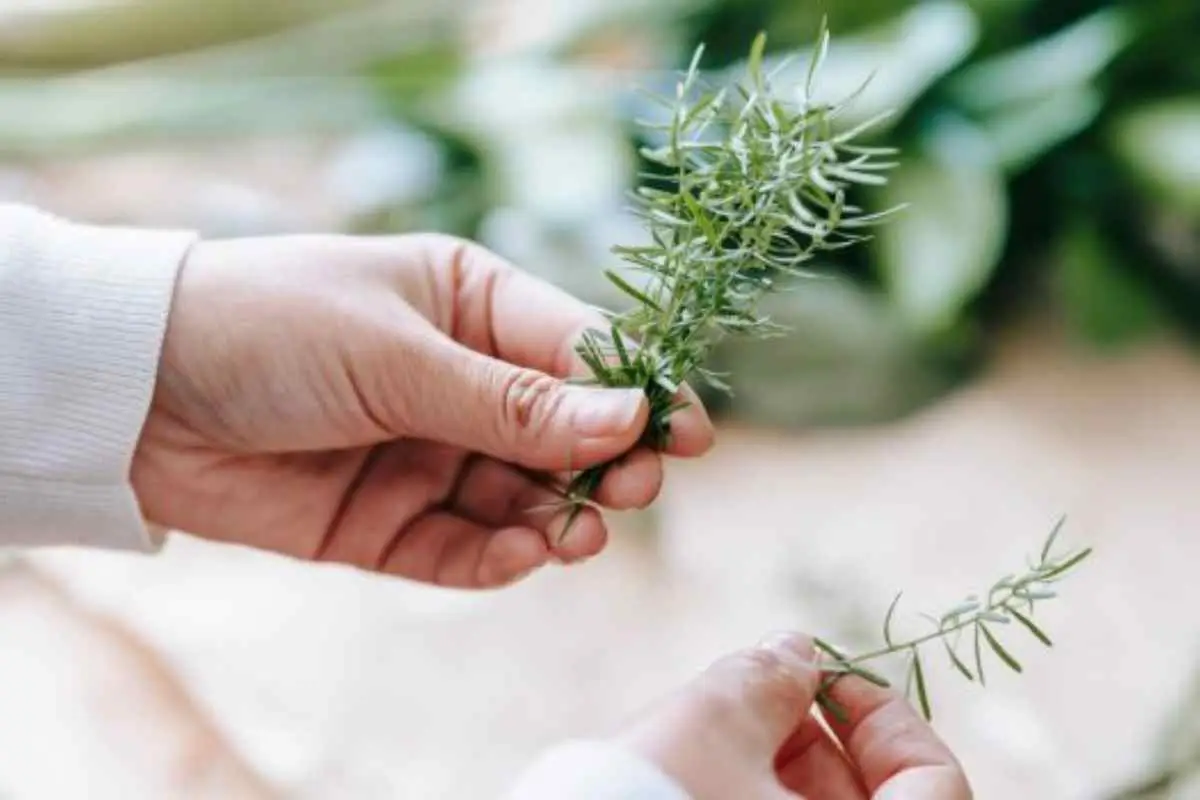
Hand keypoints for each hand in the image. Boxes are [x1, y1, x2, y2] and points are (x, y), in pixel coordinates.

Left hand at [131, 233, 712, 586]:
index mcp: (470, 304)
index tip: (686, 434)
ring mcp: (427, 453)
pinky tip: (522, 556)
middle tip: (633, 489)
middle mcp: (459, 380)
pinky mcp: (390, 521)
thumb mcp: (399, 352)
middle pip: (564, 431)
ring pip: (523, 496)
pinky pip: (464, 547)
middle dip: (606, 462)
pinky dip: (498, 557)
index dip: (636, 393)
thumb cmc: (270, 328)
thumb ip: (512, 399)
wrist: (136, 395)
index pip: (577, 351)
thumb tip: (631, 416)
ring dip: (558, 517)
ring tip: (576, 533)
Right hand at [618, 633, 971, 798]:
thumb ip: (770, 679)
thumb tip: (795, 654)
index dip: (881, 714)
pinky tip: (688, 773)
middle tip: (750, 700)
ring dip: (769, 777)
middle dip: (812, 741)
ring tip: (704, 738)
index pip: (932, 780)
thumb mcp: (714, 724)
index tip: (820, 676)